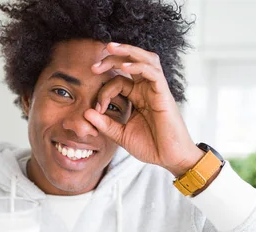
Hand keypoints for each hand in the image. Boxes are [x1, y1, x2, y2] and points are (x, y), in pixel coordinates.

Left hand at [84, 42, 203, 176]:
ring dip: (127, 51)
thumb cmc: (150, 146)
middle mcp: (146, 89)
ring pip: (144, 59)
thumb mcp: (121, 135)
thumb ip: (105, 124)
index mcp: (136, 96)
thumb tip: (86, 113)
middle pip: (131, 62)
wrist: (169, 158)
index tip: (97, 109)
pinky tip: (125, 67)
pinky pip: (153, 73)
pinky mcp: (164, 94)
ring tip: (110, 49)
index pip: (118, 82)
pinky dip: (139, 66)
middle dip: (112, 58)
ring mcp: (156, 89)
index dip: (104, 91)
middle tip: (94, 65)